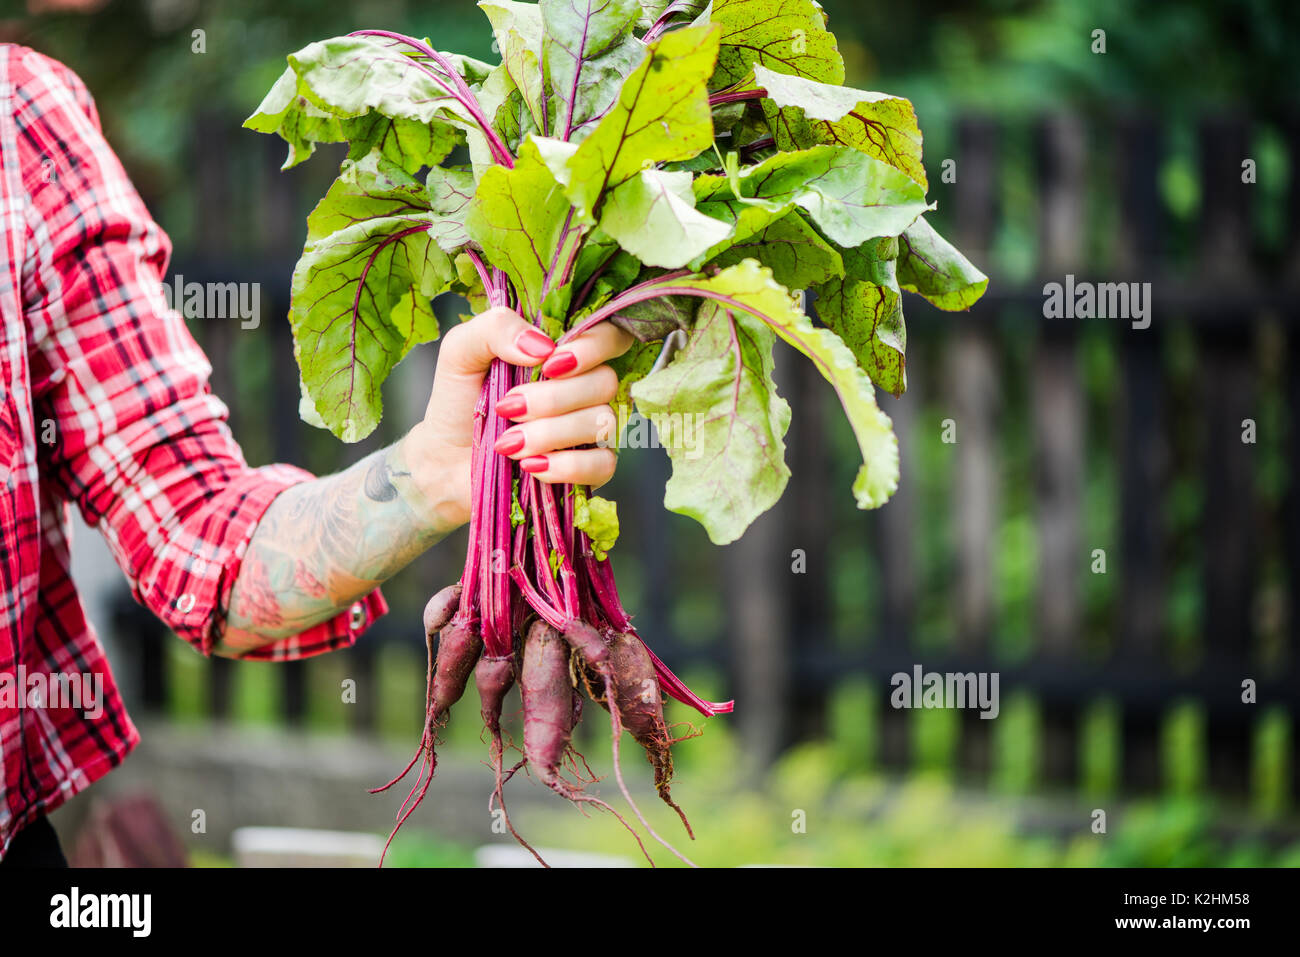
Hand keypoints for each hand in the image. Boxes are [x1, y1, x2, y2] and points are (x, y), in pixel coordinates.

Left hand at [402, 307, 632, 529]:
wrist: (445, 458)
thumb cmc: (459, 401)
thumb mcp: (462, 351)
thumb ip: (497, 328)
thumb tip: (544, 346)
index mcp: (563, 351)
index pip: (611, 336)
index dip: (593, 347)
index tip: (550, 363)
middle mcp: (585, 387)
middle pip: (605, 381)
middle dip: (552, 398)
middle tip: (507, 408)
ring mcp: (591, 428)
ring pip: (601, 422)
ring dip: (549, 434)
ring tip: (507, 443)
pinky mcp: (589, 468)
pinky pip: (603, 464)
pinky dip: (566, 466)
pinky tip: (530, 466)